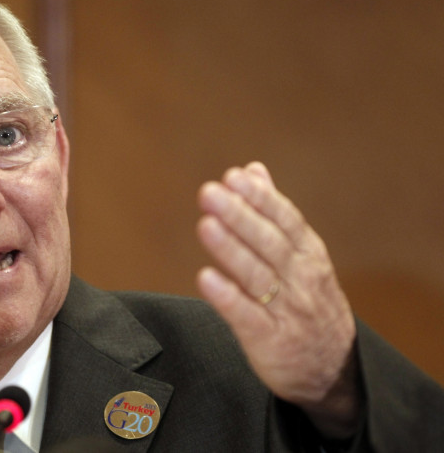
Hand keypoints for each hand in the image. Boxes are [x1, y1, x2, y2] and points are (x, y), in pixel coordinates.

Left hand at [196, 162, 360, 437]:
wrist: (333, 369)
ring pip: (257, 276)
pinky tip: (206, 279)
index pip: (285, 220)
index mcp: (308, 254)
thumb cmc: (310, 302)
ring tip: (206, 225)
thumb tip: (252, 169)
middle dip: (239, 216)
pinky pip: (247, 317)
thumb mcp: (302, 255)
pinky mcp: (271, 341)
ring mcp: (288, 310)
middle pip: (268, 243)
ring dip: (231, 250)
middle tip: (210, 193)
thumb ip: (274, 212)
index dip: (260, 198)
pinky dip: (228, 298)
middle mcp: (301, 279)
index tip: (233, 177)